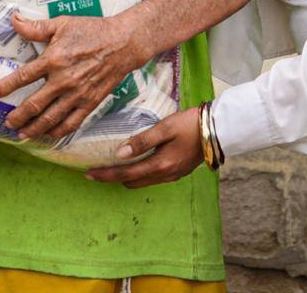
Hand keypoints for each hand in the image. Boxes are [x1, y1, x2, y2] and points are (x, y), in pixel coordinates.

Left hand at [0, 13, 141, 139]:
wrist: (123, 43)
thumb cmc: (92, 31)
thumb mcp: (62, 24)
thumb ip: (36, 27)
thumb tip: (13, 19)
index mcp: (54, 59)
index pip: (23, 76)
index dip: (6, 86)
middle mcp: (64, 80)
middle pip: (34, 104)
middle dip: (17, 116)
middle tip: (7, 122)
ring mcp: (77, 94)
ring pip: (51, 118)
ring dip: (34, 128)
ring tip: (22, 133)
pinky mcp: (90, 103)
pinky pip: (72, 122)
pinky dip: (58, 131)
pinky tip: (48, 134)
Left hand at [84, 107, 202, 187]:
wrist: (218, 130)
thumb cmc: (190, 124)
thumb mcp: (164, 128)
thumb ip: (142, 140)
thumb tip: (119, 153)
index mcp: (159, 165)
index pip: (125, 174)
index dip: (105, 174)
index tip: (88, 174)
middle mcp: (164, 175)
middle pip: (131, 181)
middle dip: (114, 176)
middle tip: (98, 166)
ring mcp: (172, 175)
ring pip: (142, 181)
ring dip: (127, 175)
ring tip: (114, 163)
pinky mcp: (177, 171)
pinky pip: (152, 177)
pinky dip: (140, 172)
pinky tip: (136, 160)